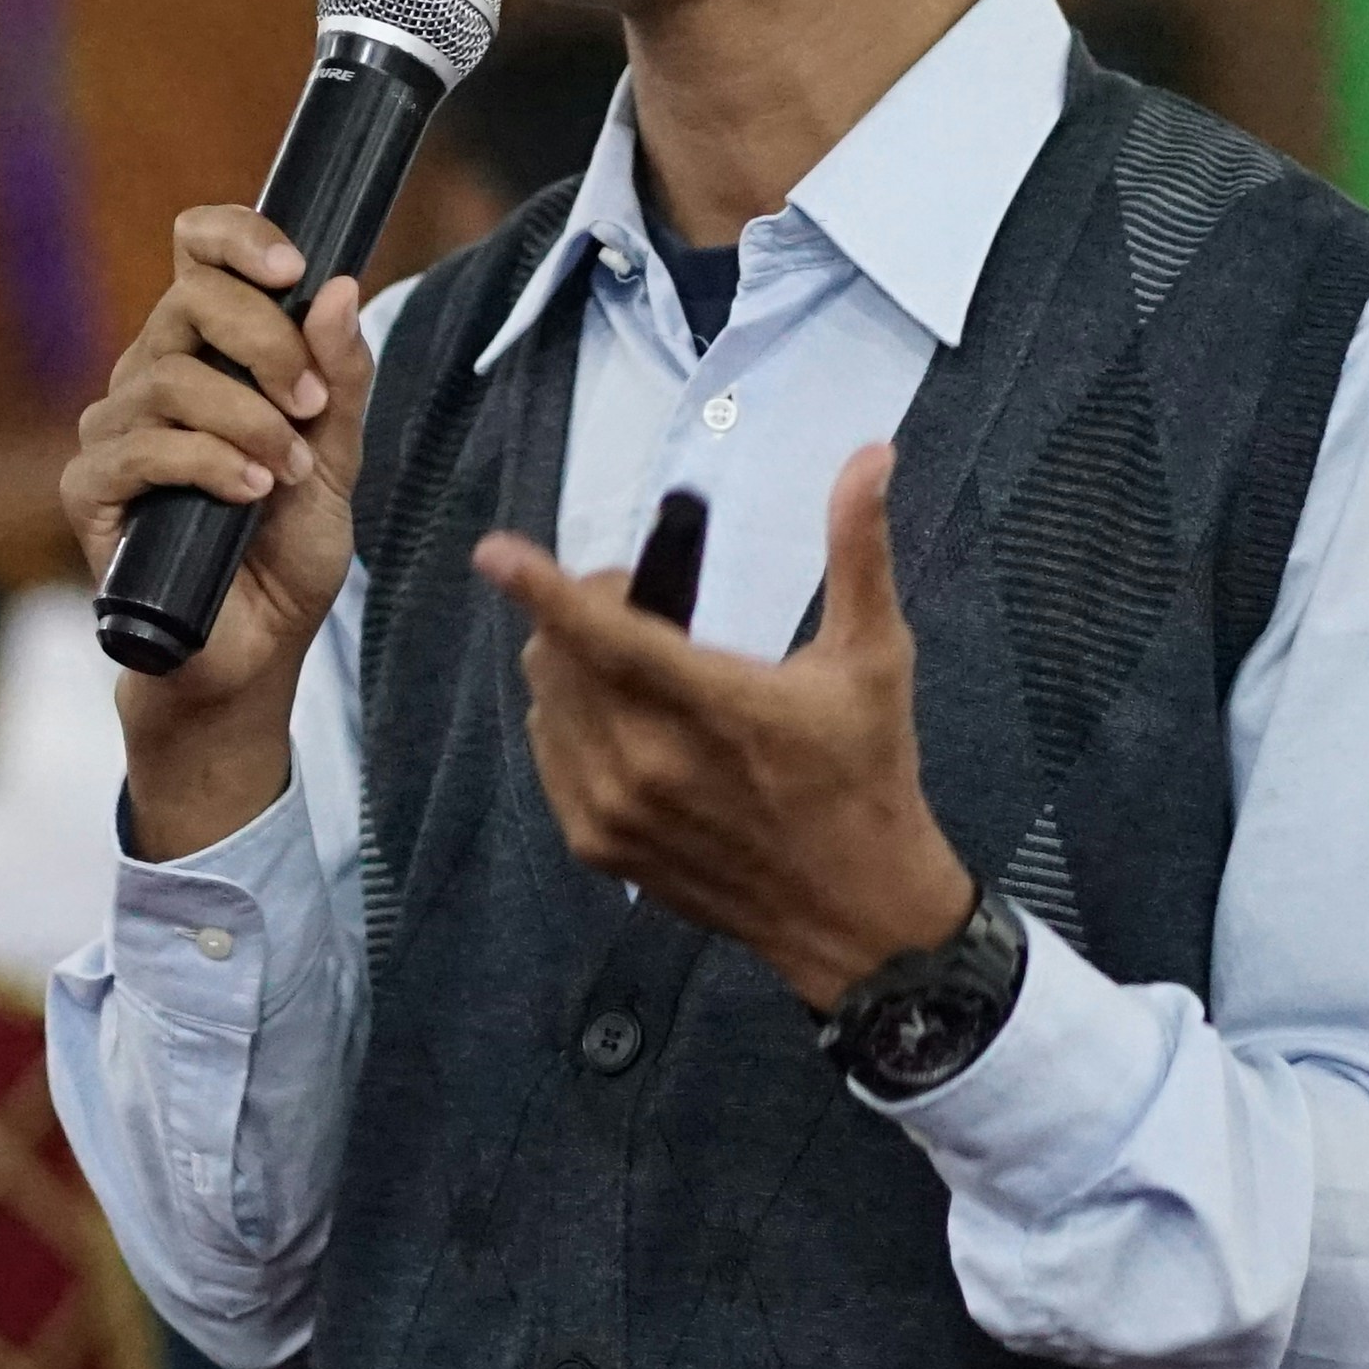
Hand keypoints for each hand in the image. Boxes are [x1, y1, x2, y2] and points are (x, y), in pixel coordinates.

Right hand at [61, 205, 377, 856]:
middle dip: (265, 341)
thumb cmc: (284, 557)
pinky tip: (248, 493)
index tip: (293, 268)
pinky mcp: (91, 492)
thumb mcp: (338, 463)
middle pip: (187, 301)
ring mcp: (114, 433)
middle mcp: (151, 378)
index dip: (236, 237)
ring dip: (246, 419)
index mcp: (208, 354)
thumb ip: (343, 381)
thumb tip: (341, 287)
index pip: (197, 251)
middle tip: (313, 404)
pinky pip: (138, 448)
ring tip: (288, 474)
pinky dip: (205, 463)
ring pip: (167, 378)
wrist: (250, 656)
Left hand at [473, 444, 974, 1008]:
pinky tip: (623, 720)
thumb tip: (870, 455)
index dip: (542, 588)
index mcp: (714, 706)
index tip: (495, 551)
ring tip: (639, 667)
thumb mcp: (874, 659)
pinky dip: (570, 720)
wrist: (854, 914)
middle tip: (650, 611)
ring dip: (573, 664)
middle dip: (586, 612)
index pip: (606, 634)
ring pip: (549, 700)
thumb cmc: (868, 776)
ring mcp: (616, 810)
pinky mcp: (598, 845)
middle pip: (559, 655)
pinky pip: (550, 752)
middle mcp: (649, 761)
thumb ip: (858, 552)